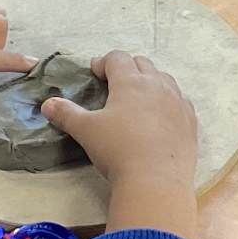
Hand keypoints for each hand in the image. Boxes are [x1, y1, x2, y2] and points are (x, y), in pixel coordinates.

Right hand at [40, 50, 197, 191]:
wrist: (156, 180)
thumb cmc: (118, 150)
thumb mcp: (86, 131)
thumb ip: (67, 114)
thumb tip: (48, 104)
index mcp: (131, 82)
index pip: (117, 58)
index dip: (104, 62)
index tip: (95, 72)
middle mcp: (157, 85)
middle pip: (142, 63)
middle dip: (127, 68)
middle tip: (114, 83)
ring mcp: (177, 102)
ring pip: (164, 79)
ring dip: (149, 81)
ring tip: (138, 97)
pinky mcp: (190, 120)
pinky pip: (180, 100)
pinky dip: (168, 100)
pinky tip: (161, 114)